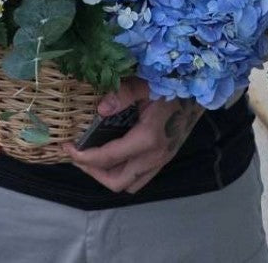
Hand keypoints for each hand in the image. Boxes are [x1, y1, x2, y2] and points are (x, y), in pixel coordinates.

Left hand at [64, 77, 203, 193]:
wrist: (200, 89)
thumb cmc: (172, 83)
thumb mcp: (146, 83)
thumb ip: (124, 94)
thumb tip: (100, 108)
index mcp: (147, 139)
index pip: (107, 158)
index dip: (83, 156)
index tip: (67, 147)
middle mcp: (154, 156)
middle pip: (116, 181)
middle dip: (92, 172)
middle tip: (77, 155)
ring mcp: (162, 160)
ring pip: (130, 184)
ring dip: (108, 176)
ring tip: (93, 159)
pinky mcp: (166, 158)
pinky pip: (141, 178)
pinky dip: (123, 173)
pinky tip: (114, 156)